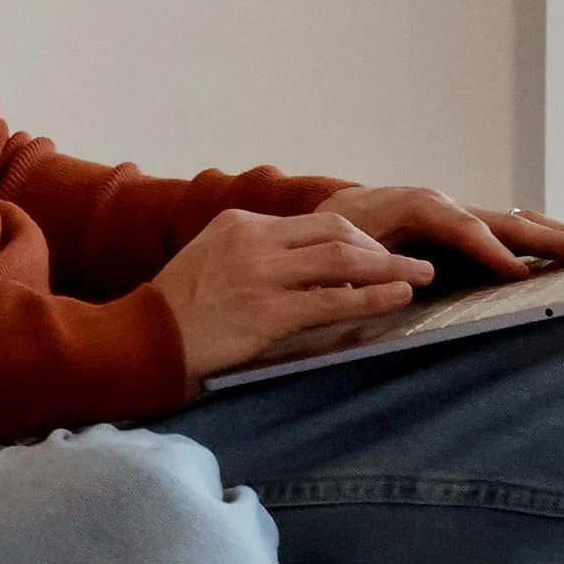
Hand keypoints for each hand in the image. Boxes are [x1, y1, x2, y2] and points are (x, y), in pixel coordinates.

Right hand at [155, 206, 425, 383]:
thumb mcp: (211, 261)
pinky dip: (372, 297)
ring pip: (342, 261)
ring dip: (390, 268)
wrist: (141, 340)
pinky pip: (332, 300)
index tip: (379, 256)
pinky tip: (398, 298)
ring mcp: (260, 274)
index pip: (314, 223)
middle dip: (381, 248)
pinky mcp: (266, 311)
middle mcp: (254, 239)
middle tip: (412, 263)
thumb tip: (303, 265)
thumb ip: (255, 255)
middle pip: (337, 232)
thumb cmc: (177, 312)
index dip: (355, 240)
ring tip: (421, 276)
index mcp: (241, 223)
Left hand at [322, 187, 563, 283]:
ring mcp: (466, 215)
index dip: (491, 251)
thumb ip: (375, 263)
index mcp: (417, 207)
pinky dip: (554, 233)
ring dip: (563, 232)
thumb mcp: (346, 246)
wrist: (338, 213)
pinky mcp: (475, 230)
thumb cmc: (341, 235)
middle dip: (548, 236)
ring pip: (521, 223)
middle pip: (506, 221)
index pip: (463, 230)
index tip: (520, 273)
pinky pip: (518, 229)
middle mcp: (450, 206)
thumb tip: (410, 277)